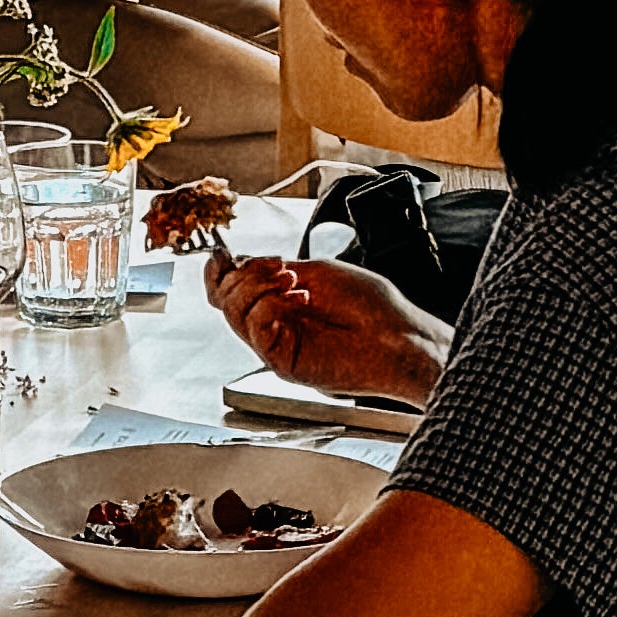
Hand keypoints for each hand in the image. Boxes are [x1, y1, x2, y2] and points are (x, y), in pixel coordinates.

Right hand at [203, 244, 450, 410]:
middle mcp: (273, 325)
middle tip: (280, 267)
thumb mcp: (317, 273)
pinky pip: (254, 328)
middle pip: (224, 298)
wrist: (397, 337)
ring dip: (258, 285)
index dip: (219, 269)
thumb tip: (238, 261)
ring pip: (234, 311)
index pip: (230, 288)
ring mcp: (276, 344)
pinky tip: (297, 302)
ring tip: (293, 284)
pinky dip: (269, 306)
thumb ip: (274, 270)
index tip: (223, 253)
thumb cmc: (372, 307)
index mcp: (279, 302)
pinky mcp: (282, 363)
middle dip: (245, 272)